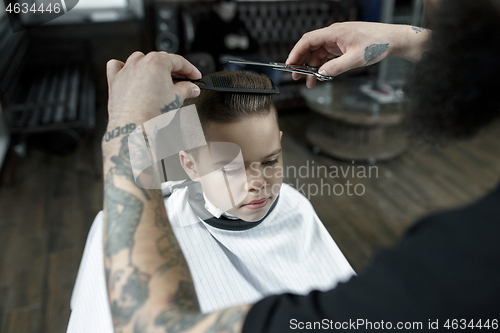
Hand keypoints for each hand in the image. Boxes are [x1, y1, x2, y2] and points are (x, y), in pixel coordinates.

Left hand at [105, 51, 201, 128]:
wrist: (133, 127)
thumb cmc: (152, 112)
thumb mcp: (177, 98)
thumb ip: (187, 89)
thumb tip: (191, 88)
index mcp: (157, 62)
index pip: (179, 61)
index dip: (190, 69)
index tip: (195, 76)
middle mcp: (140, 62)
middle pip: (161, 59)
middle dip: (173, 69)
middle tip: (182, 81)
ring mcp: (126, 70)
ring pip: (140, 59)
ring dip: (150, 66)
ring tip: (158, 79)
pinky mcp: (115, 80)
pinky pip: (117, 66)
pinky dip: (124, 67)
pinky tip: (131, 74)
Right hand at [287, 22, 428, 87]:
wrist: (393, 40)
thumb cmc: (377, 43)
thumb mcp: (356, 59)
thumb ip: (337, 67)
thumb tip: (321, 74)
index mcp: (334, 32)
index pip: (308, 40)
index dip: (296, 52)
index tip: (289, 64)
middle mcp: (333, 35)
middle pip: (310, 47)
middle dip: (301, 62)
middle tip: (296, 76)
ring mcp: (337, 41)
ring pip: (318, 53)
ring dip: (312, 67)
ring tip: (308, 82)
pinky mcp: (342, 47)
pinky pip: (327, 57)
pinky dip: (322, 66)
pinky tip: (320, 76)